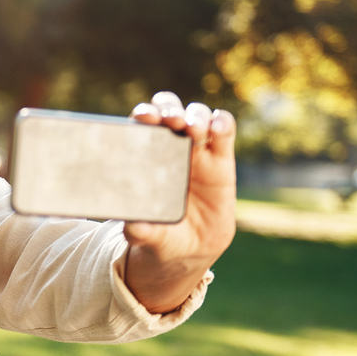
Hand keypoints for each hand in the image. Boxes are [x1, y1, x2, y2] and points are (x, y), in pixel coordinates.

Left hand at [124, 92, 236, 311]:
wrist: (192, 248)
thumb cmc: (162, 234)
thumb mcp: (150, 236)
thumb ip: (141, 231)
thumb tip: (132, 227)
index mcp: (145, 156)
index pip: (143, 124)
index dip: (144, 114)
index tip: (144, 118)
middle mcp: (170, 146)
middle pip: (169, 109)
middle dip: (169, 107)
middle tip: (170, 120)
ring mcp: (198, 149)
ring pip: (197, 115)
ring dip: (196, 115)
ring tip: (193, 129)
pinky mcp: (222, 158)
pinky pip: (224, 130)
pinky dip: (222, 123)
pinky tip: (217, 128)